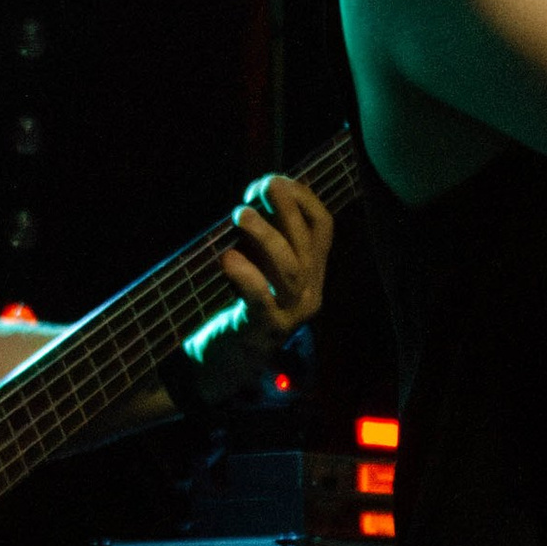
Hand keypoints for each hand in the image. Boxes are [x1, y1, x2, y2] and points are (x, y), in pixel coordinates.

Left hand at [215, 172, 333, 335]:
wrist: (223, 364)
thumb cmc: (238, 307)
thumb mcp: (258, 265)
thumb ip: (263, 235)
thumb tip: (262, 189)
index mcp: (312, 274)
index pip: (323, 227)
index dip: (303, 198)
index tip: (275, 181)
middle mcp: (308, 293)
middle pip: (306, 244)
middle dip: (285, 210)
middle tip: (262, 185)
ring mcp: (289, 314)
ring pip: (290, 269)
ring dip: (267, 236)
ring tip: (240, 214)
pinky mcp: (263, 330)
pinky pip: (261, 299)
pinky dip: (247, 275)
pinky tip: (228, 258)